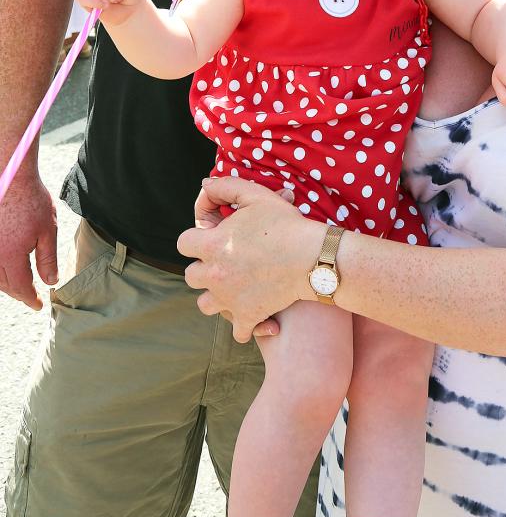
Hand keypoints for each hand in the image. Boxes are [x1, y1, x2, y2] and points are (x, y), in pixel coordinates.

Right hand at [0, 169, 57, 308]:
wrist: (10, 177)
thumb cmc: (31, 200)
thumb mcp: (47, 230)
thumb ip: (48, 259)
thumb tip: (50, 281)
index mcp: (11, 256)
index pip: (20, 287)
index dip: (30, 298)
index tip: (38, 305)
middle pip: (4, 284)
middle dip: (18, 293)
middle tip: (31, 297)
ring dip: (6, 283)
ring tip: (19, 285)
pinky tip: (6, 268)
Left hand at [178, 177, 321, 342]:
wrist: (312, 257)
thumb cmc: (285, 224)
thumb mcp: (256, 195)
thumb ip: (225, 186)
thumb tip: (204, 185)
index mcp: (212, 245)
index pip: (183, 243)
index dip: (195, 238)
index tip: (212, 237)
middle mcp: (214, 274)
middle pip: (191, 276)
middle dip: (204, 268)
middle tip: (225, 261)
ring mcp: (229, 299)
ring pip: (205, 305)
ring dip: (215, 297)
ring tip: (232, 288)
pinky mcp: (247, 317)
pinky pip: (236, 331)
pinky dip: (244, 326)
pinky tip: (255, 315)